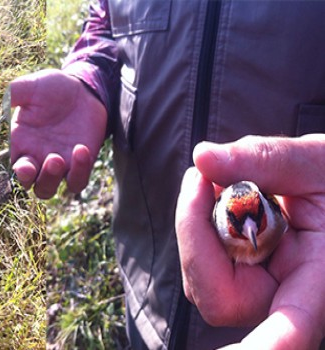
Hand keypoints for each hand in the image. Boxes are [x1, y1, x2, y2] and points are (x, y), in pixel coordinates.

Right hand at [9, 69, 106, 198]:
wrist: (83, 90)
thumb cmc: (53, 88)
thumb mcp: (32, 86)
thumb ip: (15, 92)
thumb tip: (2, 100)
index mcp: (21, 145)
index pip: (15, 170)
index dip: (20, 174)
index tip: (26, 166)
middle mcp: (37, 159)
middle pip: (33, 186)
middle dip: (41, 179)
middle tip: (53, 159)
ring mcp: (60, 164)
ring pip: (50, 189)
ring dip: (54, 180)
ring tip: (61, 158)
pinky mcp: (80, 164)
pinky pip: (77, 181)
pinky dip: (80, 172)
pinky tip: (82, 149)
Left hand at [176, 134, 324, 348]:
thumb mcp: (316, 163)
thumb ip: (266, 160)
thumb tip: (203, 158)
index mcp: (319, 282)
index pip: (289, 329)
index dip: (266, 346)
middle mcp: (285, 298)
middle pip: (217, 296)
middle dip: (197, 233)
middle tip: (205, 179)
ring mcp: (259, 292)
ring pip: (203, 277)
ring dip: (198, 223)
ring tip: (224, 181)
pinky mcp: (239, 278)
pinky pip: (203, 262)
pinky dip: (200, 224)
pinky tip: (216, 193)